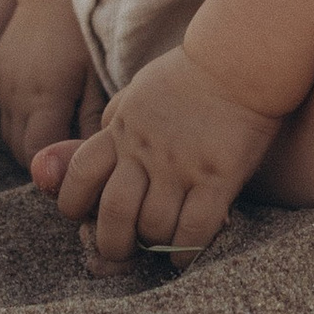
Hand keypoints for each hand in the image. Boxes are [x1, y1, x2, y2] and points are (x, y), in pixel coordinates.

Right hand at [0, 0, 103, 172]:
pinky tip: (45, 114)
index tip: (78, 165)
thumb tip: (94, 156)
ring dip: (30, 143)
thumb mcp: (96, 76)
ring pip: (9, 134)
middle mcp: (16, 93)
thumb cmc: (82, 33)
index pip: (38, 152)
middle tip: (70, 160)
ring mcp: (2, 83)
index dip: (56, 166)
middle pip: (20, 150)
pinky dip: (21, 122)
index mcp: (43, 96)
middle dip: (43, 161)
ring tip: (59, 139)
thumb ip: (92, 118)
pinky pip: (5, 112)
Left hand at [38, 43, 281, 264]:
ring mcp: (181, 164)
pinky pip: (194, 229)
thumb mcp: (138, 91)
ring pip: (153, 226)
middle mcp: (145, 149)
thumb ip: (114, 119)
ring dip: (154, 245)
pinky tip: (184, 254)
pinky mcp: (218, 176)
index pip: (79, 173)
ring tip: (159, 246)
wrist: (239, 59)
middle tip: (121, 250)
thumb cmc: (190, 77)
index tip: (84, 217)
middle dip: (112, 243)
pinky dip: (185, 250)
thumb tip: (94, 139)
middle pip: (113, 212)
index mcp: (121, 128)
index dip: (73, 203)